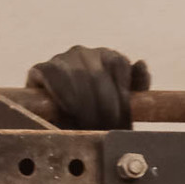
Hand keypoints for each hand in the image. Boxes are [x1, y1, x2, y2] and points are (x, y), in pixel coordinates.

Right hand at [25, 44, 151, 129]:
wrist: (63, 130)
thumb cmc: (96, 119)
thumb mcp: (122, 105)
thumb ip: (136, 86)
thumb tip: (142, 65)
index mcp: (107, 57)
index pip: (119, 64)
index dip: (121, 94)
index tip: (123, 119)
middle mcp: (85, 53)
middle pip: (98, 74)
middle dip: (105, 107)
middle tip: (107, 129)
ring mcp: (63, 59)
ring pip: (78, 76)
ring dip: (86, 105)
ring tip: (90, 125)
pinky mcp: (42, 69)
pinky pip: (54, 76)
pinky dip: (63, 94)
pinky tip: (70, 110)